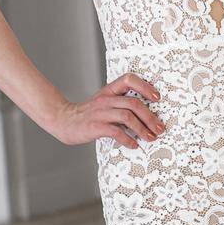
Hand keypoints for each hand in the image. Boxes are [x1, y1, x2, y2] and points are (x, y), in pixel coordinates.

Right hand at [50, 72, 166, 148]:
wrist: (63, 121)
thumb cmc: (89, 114)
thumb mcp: (104, 103)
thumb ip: (121, 104)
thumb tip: (146, 114)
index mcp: (109, 91)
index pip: (128, 79)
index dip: (145, 86)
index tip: (157, 98)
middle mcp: (105, 99)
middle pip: (134, 103)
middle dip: (150, 117)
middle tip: (159, 128)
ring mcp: (100, 112)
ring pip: (127, 117)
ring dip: (142, 129)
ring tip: (150, 138)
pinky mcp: (95, 126)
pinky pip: (116, 132)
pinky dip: (128, 139)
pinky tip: (134, 145)